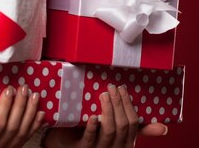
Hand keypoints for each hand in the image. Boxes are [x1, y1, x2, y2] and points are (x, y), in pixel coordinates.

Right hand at [0, 85, 45, 147]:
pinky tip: (40, 113)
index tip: (8, 90)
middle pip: (13, 127)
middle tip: (23, 88)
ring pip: (22, 132)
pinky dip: (35, 124)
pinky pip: (27, 137)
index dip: (6, 107)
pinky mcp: (13, 147)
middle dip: (20, 105)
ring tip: (34, 95)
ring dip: (30, 112)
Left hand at [42, 84, 167, 147]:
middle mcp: (114, 147)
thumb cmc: (94, 136)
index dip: (129, 106)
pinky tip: (93, 116)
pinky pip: (89, 138)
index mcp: (124, 143)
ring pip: (109, 131)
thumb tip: (164, 128)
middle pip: (122, 126)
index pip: (133, 124)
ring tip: (104, 95)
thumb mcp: (115, 131)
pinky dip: (92, 127)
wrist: (67, 144)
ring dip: (108, 112)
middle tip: (112, 88)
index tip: (122, 89)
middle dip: (119, 105)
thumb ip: (135, 127)